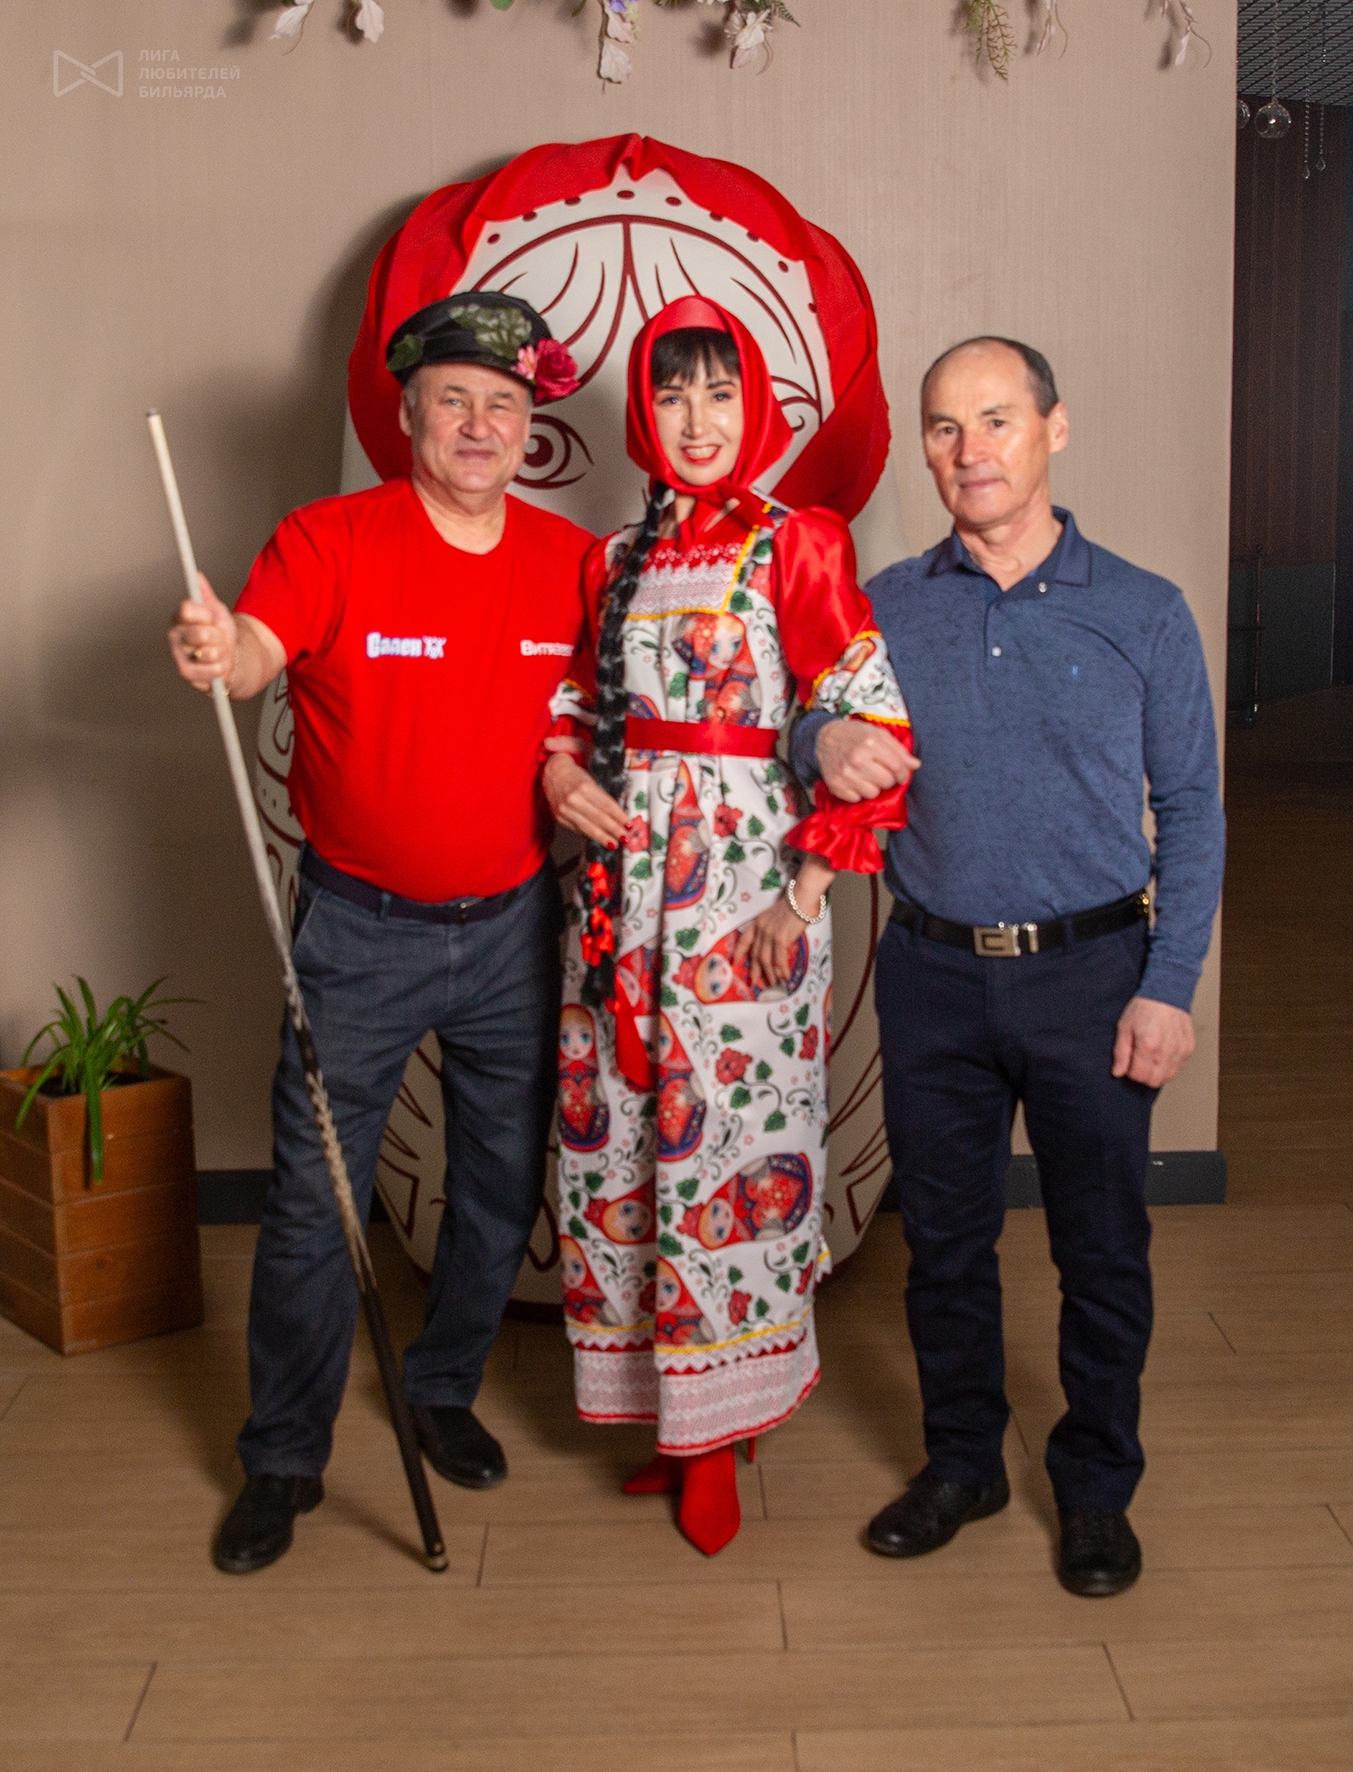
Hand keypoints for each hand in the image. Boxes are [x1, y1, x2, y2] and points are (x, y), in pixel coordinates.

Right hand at [168, 573, 236, 691]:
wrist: (230, 658)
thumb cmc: (220, 633)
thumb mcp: (216, 611)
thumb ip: (206, 594)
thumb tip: (197, 576)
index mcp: (179, 617)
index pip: (187, 609)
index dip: (206, 615)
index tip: (213, 617)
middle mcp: (174, 635)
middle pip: (200, 633)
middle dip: (218, 636)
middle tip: (218, 637)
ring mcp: (178, 655)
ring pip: (208, 653)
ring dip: (221, 653)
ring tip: (219, 651)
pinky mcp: (186, 673)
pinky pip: (208, 670)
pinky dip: (220, 668)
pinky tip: (219, 665)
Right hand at [543, 753, 627, 847]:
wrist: (553, 774)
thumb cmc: (575, 776)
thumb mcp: (591, 782)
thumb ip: (602, 799)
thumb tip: (618, 817)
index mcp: (584, 786)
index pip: (606, 804)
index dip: (619, 816)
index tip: (629, 825)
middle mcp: (573, 799)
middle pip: (598, 818)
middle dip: (614, 830)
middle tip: (625, 838)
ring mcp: (564, 809)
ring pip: (587, 827)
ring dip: (603, 837)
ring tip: (614, 844)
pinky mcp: (559, 817)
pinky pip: (577, 829)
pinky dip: (589, 835)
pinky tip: (599, 840)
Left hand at [733, 855, 833, 989]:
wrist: (802, 897)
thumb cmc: (795, 904)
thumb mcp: (777, 916)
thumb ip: (774, 929)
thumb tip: (778, 945)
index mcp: (759, 922)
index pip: (744, 938)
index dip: (739, 951)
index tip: (734, 961)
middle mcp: (761, 928)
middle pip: (754, 953)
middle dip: (754, 969)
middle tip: (754, 981)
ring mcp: (769, 933)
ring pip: (765, 959)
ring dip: (768, 973)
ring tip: (771, 982)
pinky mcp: (780, 938)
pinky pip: (778, 958)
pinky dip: (781, 969)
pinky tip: (784, 975)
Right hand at [816, 719, 918, 803]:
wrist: (825, 738)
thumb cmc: (856, 735)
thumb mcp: (879, 734)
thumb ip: (899, 750)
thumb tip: (916, 765)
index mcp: (871, 743)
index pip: (897, 767)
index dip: (903, 773)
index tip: (901, 774)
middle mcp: (857, 759)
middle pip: (886, 782)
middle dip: (888, 779)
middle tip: (881, 773)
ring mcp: (845, 774)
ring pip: (873, 793)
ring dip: (873, 787)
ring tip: (867, 777)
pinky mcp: (836, 786)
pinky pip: (857, 799)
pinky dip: (858, 792)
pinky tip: (855, 781)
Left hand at [1112, 996, 1195, 1087]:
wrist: (1166, 992)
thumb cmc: (1144, 1007)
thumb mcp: (1124, 1027)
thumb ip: (1121, 1053)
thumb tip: (1118, 1072)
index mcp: (1148, 1046)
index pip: (1139, 1076)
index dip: (1131, 1073)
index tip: (1129, 1063)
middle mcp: (1167, 1051)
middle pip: (1155, 1081)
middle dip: (1144, 1076)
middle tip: (1139, 1062)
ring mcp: (1180, 1050)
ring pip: (1168, 1077)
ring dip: (1158, 1072)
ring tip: (1152, 1056)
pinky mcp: (1189, 1048)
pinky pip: (1179, 1067)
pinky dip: (1170, 1065)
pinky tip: (1163, 1052)